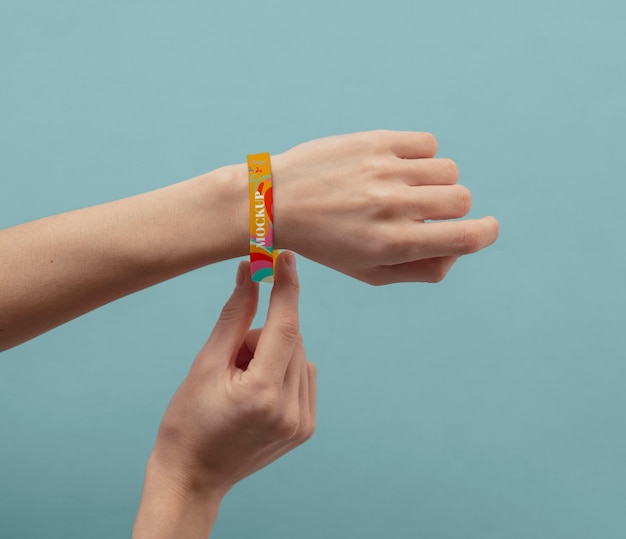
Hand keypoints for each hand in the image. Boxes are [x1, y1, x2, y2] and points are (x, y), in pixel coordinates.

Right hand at [133, 252, 315, 537]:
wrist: (193, 476)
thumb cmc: (188, 420)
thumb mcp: (205, 363)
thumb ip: (234, 316)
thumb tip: (250, 272)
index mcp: (263, 394)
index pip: (285, 326)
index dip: (286, 287)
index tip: (286, 257)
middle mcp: (291, 409)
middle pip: (290, 339)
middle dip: (263, 335)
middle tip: (232, 359)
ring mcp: (302, 422)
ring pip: (299, 355)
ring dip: (273, 353)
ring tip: (241, 382)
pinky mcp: (306, 427)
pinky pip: (303, 375)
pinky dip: (283, 369)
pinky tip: (257, 391)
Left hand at [271, 130, 498, 284]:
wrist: (275, 202)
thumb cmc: (326, 242)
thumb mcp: (368, 272)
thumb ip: (420, 269)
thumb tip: (455, 250)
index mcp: (393, 244)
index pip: (466, 238)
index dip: (486, 233)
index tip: (485, 228)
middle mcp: (393, 206)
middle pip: (462, 200)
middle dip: (453, 210)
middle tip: (423, 211)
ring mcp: (384, 170)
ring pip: (447, 170)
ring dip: (435, 182)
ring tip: (405, 188)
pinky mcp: (374, 142)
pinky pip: (426, 143)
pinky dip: (421, 157)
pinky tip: (397, 167)